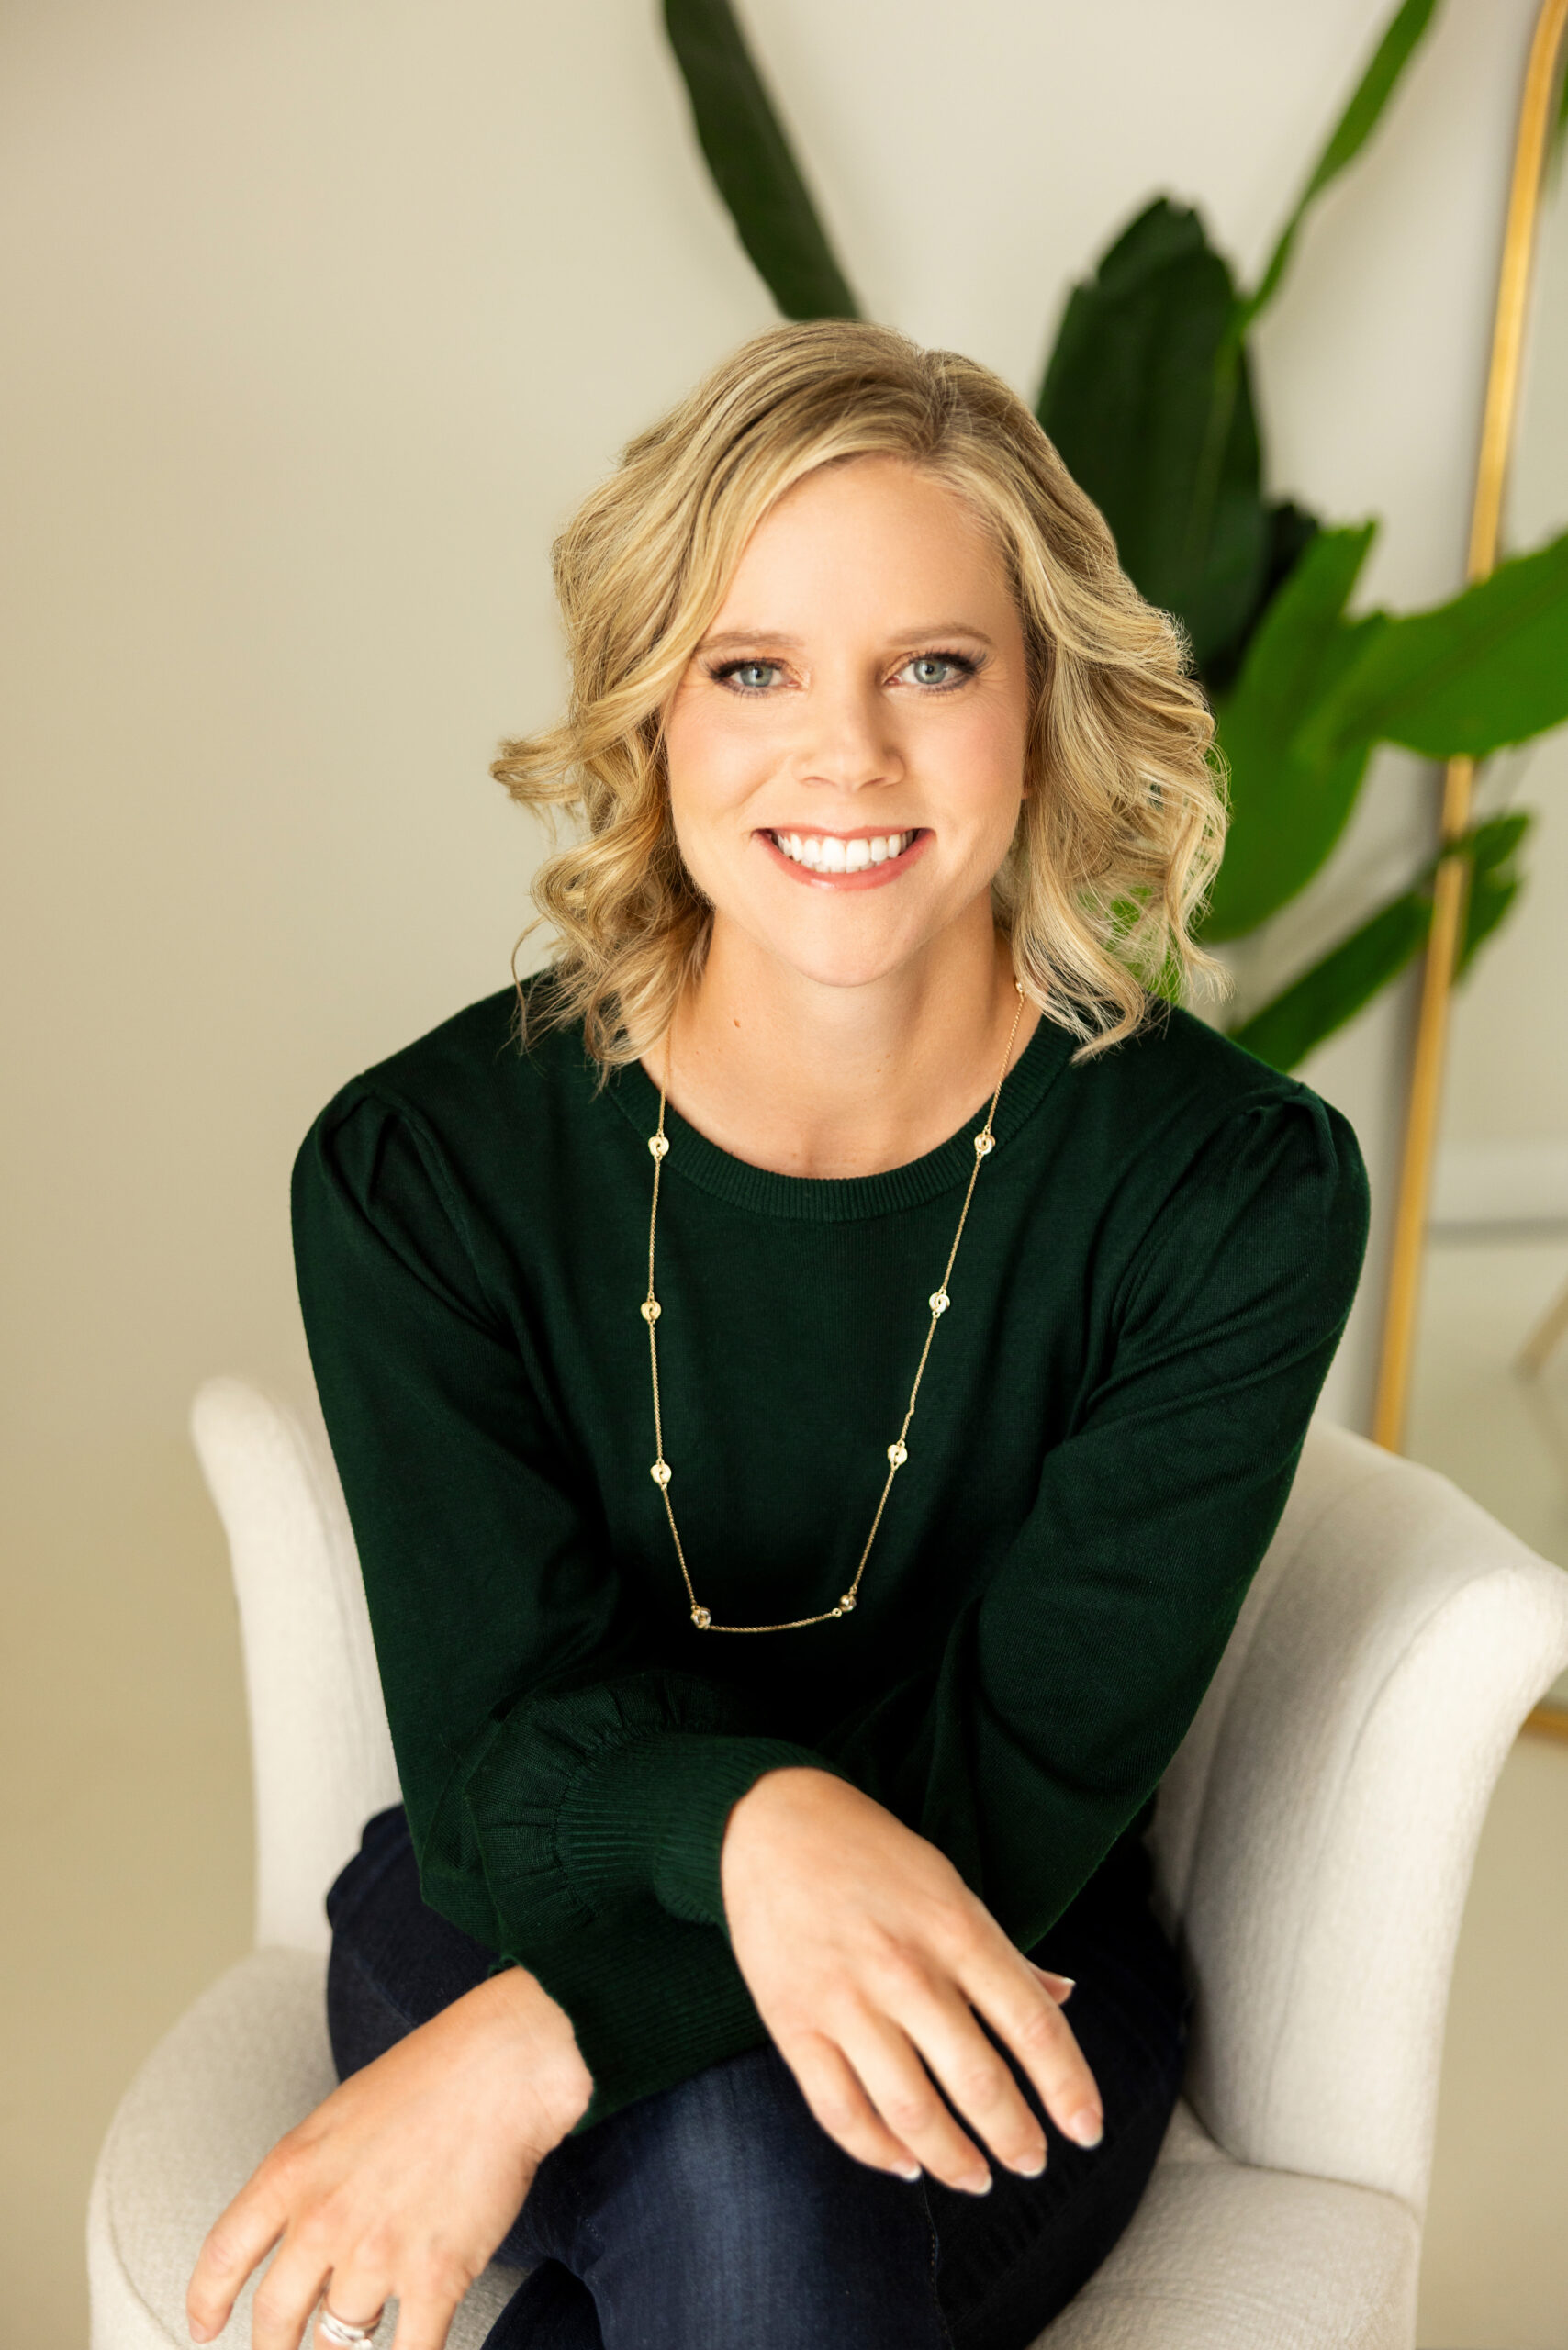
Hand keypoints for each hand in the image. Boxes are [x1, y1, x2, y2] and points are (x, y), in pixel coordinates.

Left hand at [186, 1965, 592, 2349]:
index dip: (205, 2302)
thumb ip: (310, 2177)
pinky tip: (410, 2349)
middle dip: (274, 2348)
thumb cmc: (433, 2074)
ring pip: (341, 2340)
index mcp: (291, 2171)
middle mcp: (322, 2220)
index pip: (223, 2256)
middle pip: (274, 2319)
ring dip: (352, 2343)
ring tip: (369, 2327)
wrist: (503, 2066)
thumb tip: (303, 2234)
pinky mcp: (434, 2279)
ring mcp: (376, 2255)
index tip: (203, 2326)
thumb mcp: (339, 2115)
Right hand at [720, 1767, 1099, 2195]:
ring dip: (954, 2161)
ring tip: (977, 2179)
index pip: (1032, 2026)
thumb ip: (1005, 1953)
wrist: (772, 1824)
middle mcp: (906, 1969)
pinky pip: (841, 2111)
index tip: (1087, 2132)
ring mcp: (846, 2000)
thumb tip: (1066, 1997)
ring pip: (912, 2112)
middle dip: (1017, 2139)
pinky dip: (878, 2151)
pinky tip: (906, 2164)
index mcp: (957, 1928)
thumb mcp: (950, 1887)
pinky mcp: (793, 2023)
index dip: (1069, 2088)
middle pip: (978, 2082)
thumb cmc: (874, 1856)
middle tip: (1032, 2163)